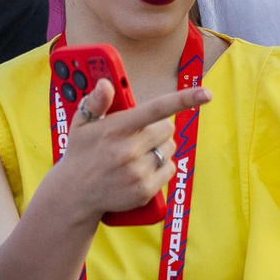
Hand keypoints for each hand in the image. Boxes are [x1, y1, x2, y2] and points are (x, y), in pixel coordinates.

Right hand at [47, 80, 211, 223]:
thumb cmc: (81, 153)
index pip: (156, 109)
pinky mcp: (145, 191)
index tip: (206, 93)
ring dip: (160, 148)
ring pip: (169, 150)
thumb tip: (106, 85)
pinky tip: (143, 169)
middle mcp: (128, 150)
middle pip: (167, 129)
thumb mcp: (81, 124)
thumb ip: (96, 103)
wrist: (74, 194)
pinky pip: (170, 170)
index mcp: (116, 129)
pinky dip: (162, 168)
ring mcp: (137, 172)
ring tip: (138, 154)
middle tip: (140, 135)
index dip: (184, 99)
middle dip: (158, 129)